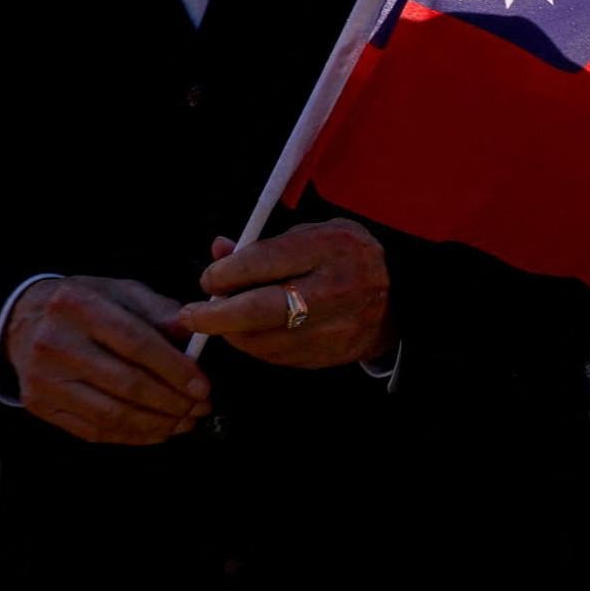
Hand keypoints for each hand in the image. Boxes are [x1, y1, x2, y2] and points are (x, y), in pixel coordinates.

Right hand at [5, 276, 210, 444]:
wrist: (21, 320)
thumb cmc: (82, 304)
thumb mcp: (119, 291)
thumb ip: (159, 310)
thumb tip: (195, 335)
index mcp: (78, 305)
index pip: (135, 342)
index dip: (174, 369)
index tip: (203, 386)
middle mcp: (55, 342)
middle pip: (126, 384)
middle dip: (172, 402)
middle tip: (200, 408)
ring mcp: (44, 379)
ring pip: (111, 414)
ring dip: (157, 424)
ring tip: (185, 422)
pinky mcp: (39, 405)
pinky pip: (94, 430)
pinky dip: (132, 436)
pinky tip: (158, 430)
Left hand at [177, 220, 395, 368]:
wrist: (400, 295)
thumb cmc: (344, 255)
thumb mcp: (311, 233)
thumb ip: (264, 244)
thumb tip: (218, 251)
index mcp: (329, 247)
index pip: (265, 261)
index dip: (227, 273)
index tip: (208, 280)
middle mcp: (335, 288)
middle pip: (261, 309)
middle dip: (216, 316)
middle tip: (189, 317)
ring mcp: (335, 327)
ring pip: (265, 340)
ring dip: (232, 334)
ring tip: (220, 321)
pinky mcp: (331, 354)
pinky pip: (279, 356)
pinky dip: (255, 346)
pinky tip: (248, 334)